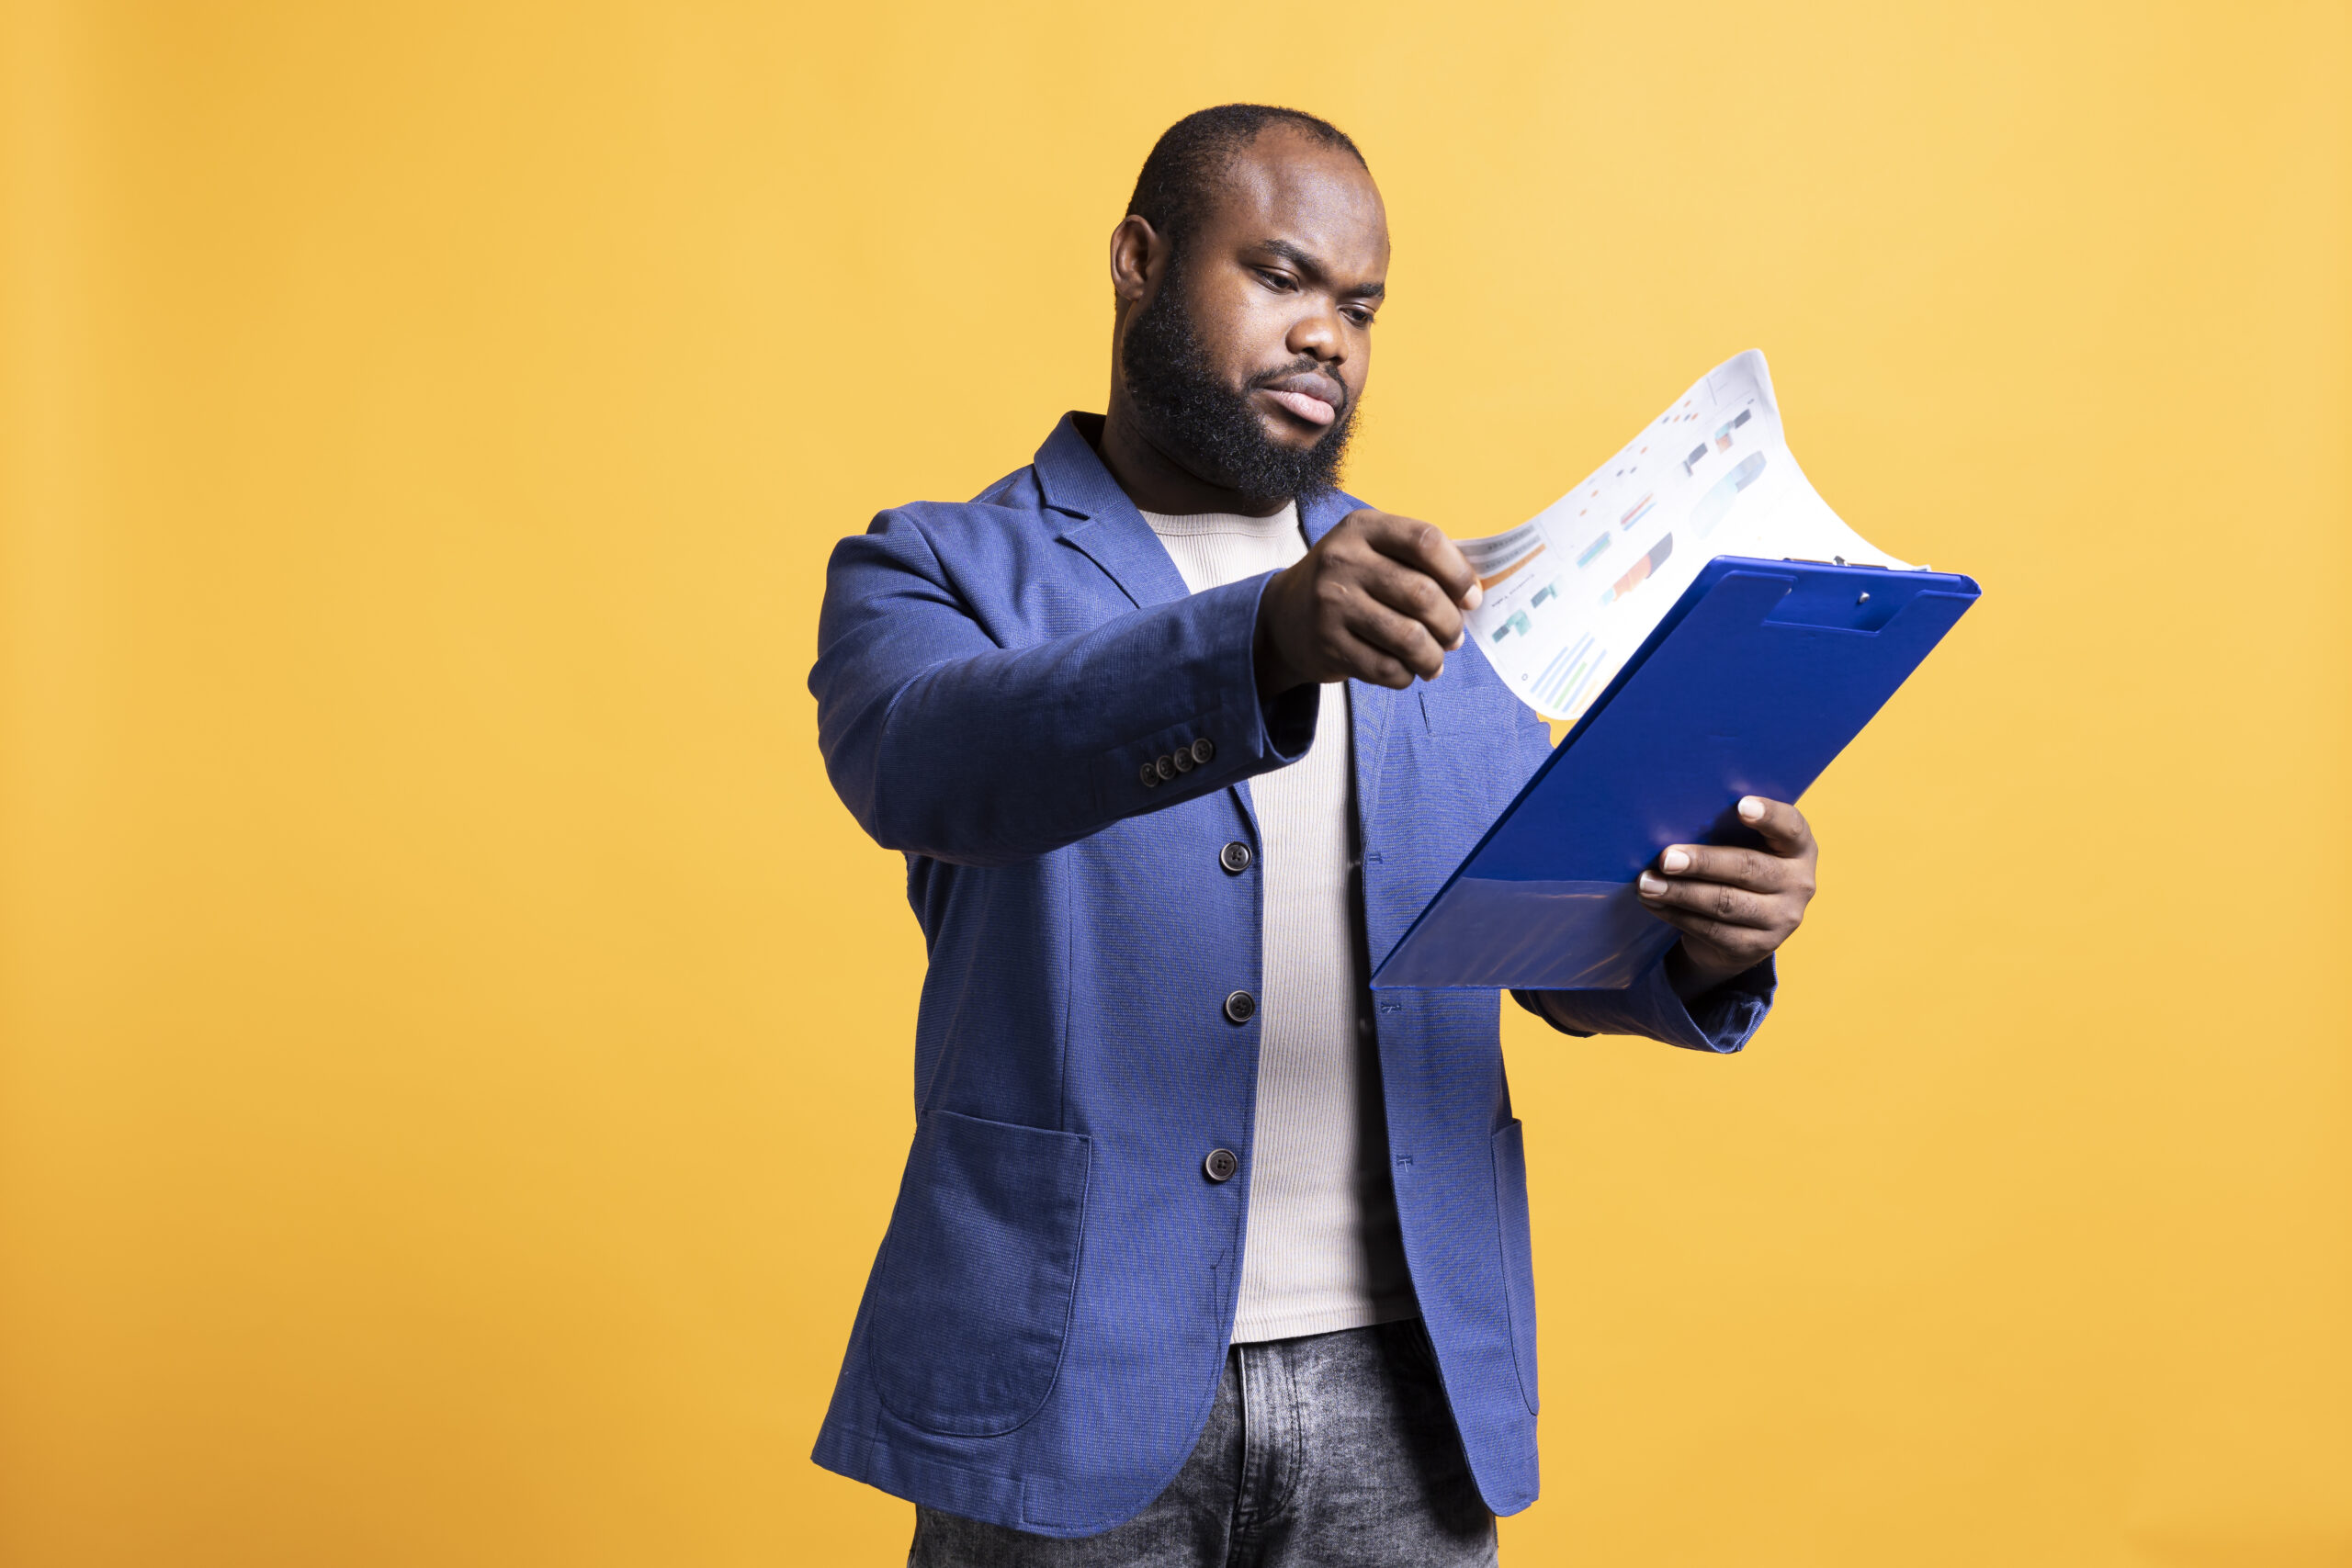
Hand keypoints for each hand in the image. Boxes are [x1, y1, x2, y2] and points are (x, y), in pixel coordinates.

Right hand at [1254, 509, 1481, 696]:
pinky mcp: (1327, 643)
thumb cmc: (1349, 583)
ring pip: (1409, 638)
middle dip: (1451, 623)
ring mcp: (1332, 603)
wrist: (1285, 616)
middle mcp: (1343, 560)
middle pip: (1422, 594)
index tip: (1471, 598)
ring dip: (1434, 656)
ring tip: (1435, 660)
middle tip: (1454, 637)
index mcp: (1363, 528)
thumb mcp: (1373, 552)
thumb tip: (1474, 594)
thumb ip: (1420, 562)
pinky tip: (1406, 670)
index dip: (1459, 573)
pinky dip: (1406, 675)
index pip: (1425, 540)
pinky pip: (1386, 668)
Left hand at [1640, 796, 1818, 994]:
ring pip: (1725, 903)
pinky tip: (1654, 903)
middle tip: (1666, 858)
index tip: (1741, 805)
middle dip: (1703, 862)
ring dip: (1680, 892)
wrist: (1744, 929)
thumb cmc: (1737, 869)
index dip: (1768, 815)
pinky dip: (1677, 915)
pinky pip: (1711, 930)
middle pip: (1748, 867)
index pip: (1791, 826)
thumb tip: (1672, 821)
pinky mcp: (1755, 947)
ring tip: (1647, 883)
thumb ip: (1724, 831)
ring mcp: (1781, 919)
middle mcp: (1798, 883)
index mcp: (1799, 848)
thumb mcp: (1743, 846)